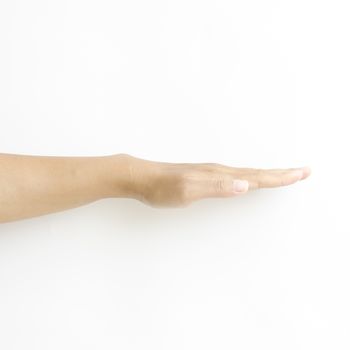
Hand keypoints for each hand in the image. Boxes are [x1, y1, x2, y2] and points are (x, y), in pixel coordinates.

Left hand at [121, 154, 311, 207]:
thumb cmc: (162, 188)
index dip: (280, 177)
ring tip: (283, 175)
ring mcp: (213, 173)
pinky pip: (236, 177)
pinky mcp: (205, 176)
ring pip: (248, 174)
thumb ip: (217, 187)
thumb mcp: (188, 190)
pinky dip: (250, 178)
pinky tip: (248, 181)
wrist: (142, 177)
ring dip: (268, 175)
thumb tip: (246, 185)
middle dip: (281, 174)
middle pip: (257, 173)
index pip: (257, 177)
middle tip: (303, 172)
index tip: (301, 173)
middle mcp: (220, 171)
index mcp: (221, 175)